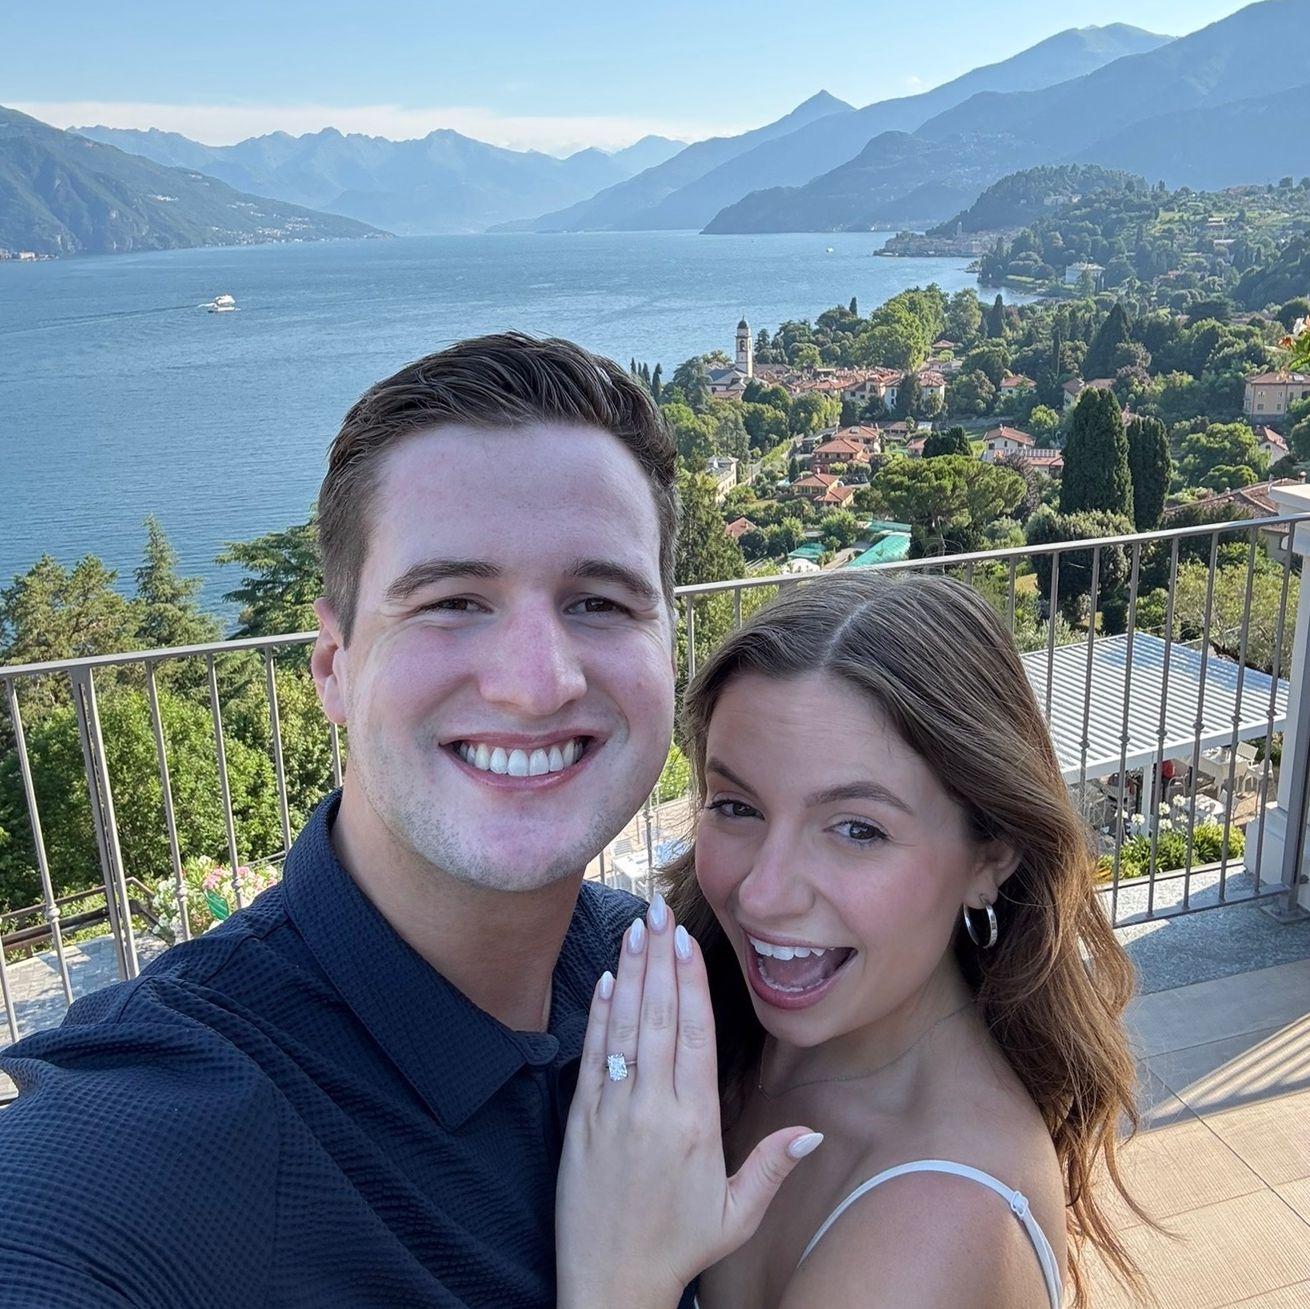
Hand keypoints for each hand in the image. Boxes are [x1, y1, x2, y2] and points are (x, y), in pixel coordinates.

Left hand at [556, 892, 822, 1308]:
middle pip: (659, 1019)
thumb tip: (813, 1130)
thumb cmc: (679, 1249)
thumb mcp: (736, 1215)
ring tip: (634, 929)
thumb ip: (772, 1168)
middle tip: (658, 911)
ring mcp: (612, 1112)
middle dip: (660, 961)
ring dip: (630, 974)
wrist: (609, 1286)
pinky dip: (599, 1017)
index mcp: (695, 1125)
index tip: (687, 940)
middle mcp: (653, 1109)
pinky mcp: (580, 1122)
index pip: (695, 1037)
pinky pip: (592, 1058)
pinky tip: (607, 981)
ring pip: (625, 1029)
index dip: (692, 984)